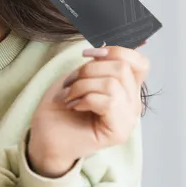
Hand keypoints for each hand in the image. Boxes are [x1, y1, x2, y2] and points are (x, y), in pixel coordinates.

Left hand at [27, 44, 149, 177]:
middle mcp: (133, 104)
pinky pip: (108, 101)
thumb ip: (99, 65)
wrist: (46, 138)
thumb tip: (106, 48)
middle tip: (71, 84)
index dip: (116, 51)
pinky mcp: (119, 132)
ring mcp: (128, 119)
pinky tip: (75, 106)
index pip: (139, 62)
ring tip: (70, 97)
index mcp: (127, 89)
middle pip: (122, 68)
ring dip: (82, 86)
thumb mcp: (79, 77)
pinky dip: (85, 99)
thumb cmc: (60, 108)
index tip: (89, 54)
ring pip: (113, 84)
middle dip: (89, 70)